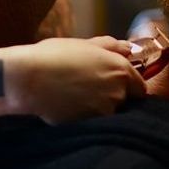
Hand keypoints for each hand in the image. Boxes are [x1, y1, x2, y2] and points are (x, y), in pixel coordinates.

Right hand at [9, 36, 145, 123]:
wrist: (28, 78)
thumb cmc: (54, 56)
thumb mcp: (84, 44)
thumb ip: (110, 46)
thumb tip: (129, 48)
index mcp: (120, 69)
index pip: (139, 88)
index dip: (128, 87)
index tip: (112, 84)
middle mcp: (118, 92)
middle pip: (125, 101)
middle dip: (112, 96)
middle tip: (88, 88)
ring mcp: (104, 110)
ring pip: (108, 112)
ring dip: (98, 107)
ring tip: (76, 96)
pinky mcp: (89, 124)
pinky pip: (94, 121)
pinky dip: (86, 116)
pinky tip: (70, 106)